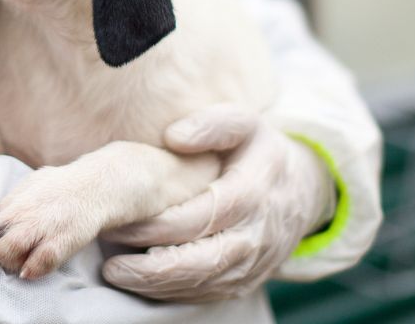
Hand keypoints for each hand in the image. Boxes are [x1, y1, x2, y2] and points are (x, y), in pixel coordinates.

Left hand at [101, 105, 334, 301]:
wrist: (304, 188)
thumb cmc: (259, 149)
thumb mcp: (244, 121)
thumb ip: (211, 124)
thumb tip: (173, 137)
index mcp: (252, 193)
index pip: (201, 216)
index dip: (159, 225)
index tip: (120, 222)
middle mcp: (256, 234)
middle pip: (202, 261)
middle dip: (152, 267)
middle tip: (109, 263)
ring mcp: (254, 263)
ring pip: (204, 283)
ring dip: (159, 285)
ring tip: (117, 273)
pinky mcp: (248, 280)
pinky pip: (210, 293)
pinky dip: (175, 292)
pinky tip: (142, 283)